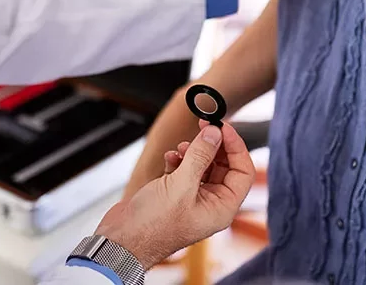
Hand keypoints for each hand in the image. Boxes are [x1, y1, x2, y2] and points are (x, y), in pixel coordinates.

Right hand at [94, 121, 254, 269]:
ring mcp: (192, 200)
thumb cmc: (152, 226)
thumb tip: (214, 133)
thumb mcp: (180, 185)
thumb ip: (200, 156)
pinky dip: (178, 161)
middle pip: (223, 167)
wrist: (122, 239)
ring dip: (194, 152)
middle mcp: (210, 204)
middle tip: (203, 126)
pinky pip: (185, 171)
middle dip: (213, 146)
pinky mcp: (175, 195)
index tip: (223, 128)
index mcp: (221, 208)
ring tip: (181, 147)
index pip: (243, 172)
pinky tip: (169, 158)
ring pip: (203, 167)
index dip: (236, 147)